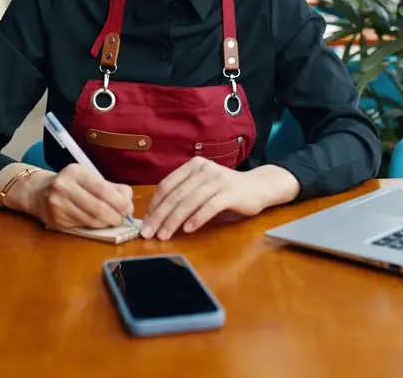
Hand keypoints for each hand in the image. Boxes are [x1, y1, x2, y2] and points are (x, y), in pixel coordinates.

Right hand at [30, 164, 133, 230]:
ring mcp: (58, 204)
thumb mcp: (91, 178)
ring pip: (91, 220)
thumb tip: (129, 206)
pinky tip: (95, 222)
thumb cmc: (72, 185)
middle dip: (114, 216)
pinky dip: (94, 226)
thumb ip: (114, 189)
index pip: (102, 189)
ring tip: (110, 220)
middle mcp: (64, 186)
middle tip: (121, 219)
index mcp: (76, 172)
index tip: (128, 209)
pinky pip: (82, 226)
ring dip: (105, 223)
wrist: (39, 192)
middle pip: (98, 207)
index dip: (118, 202)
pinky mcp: (56, 220)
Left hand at [141, 157, 268, 239]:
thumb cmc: (225, 190)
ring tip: (164, 235)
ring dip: (174, 220)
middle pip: (176, 195)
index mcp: (193, 166)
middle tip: (148, 233)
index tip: (145, 222)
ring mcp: (218, 180)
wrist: (257, 187)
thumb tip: (156, 213)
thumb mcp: (202, 185)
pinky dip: (197, 219)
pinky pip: (209, 207)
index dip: (154, 205)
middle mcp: (204, 170)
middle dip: (159, 216)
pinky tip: (188, 230)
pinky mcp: (231, 193)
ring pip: (190, 201)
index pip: (167, 185)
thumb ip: (184, 193)